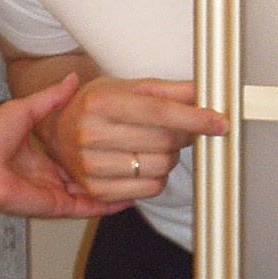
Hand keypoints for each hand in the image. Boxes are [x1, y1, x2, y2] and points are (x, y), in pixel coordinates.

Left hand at [0, 77, 127, 220]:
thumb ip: (52, 98)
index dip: (92, 145)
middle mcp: (47, 175)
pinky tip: (128, 198)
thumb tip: (73, 79)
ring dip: (112, 186)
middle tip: (133, 157)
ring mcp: (54, 192)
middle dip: (106, 167)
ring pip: (90, 191)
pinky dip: (107, 205)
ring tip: (140, 177)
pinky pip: (87, 207)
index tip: (114, 136)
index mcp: (38, 154)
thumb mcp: (25, 109)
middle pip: (84, 172)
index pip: (72, 152)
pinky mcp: (57, 206)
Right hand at [32, 74, 227, 202]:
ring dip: (170, 156)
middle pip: (164, 141)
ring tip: (155, 144)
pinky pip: (150, 189)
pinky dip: (158, 176)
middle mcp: (90, 135)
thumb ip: (167, 90)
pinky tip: (145, 162)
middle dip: (183, 134)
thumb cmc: (96, 106)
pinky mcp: (95, 190)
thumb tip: (203, 92)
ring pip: (161, 167)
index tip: (220, 122)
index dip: (194, 118)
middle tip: (180, 128)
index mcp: (100, 103)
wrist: (57, 130)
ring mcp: (90, 166)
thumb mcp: (126, 87)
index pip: (159, 112)